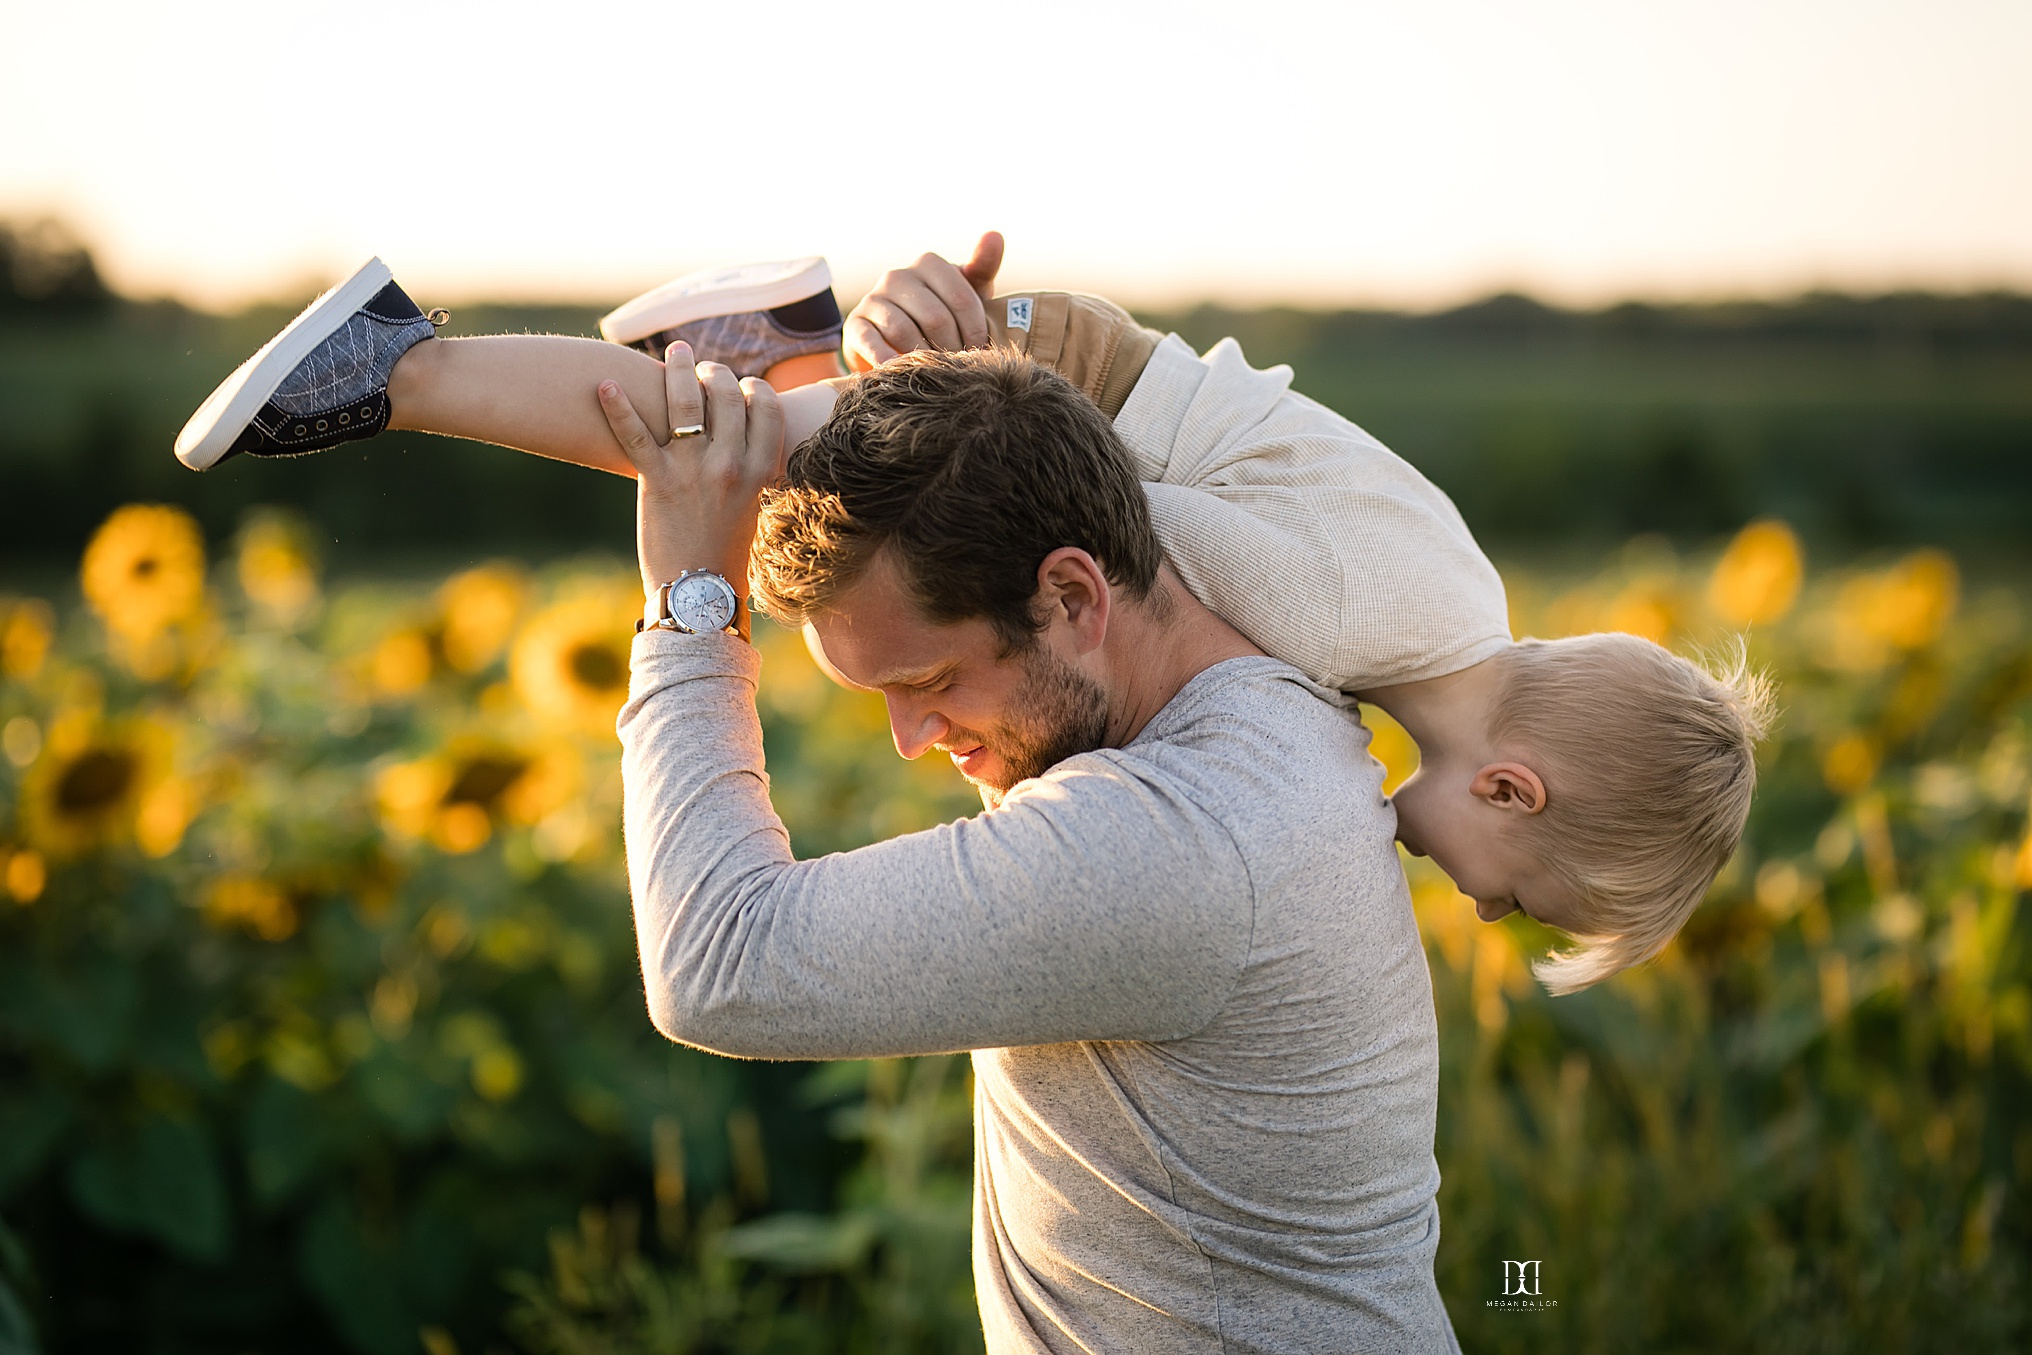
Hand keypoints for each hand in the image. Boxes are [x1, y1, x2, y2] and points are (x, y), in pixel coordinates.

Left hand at [596, 340, 784, 599]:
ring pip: (686, 402)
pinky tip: (603, 385)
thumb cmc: (725, 556)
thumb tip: (743, 441)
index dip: (755, 389)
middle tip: (704, 368)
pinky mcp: (657, 481)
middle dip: (716, 373)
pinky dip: (617, 407)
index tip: (743, 386)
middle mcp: (728, 464)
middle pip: (727, 395)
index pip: (766, 408)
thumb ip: (749, 471)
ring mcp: (692, 470)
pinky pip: (635, 436)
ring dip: (679, 370)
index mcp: (757, 471)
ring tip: (675, 353)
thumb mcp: (751, 507)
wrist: (699, 594)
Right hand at [844, 231, 1003, 370]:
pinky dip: (885, 359)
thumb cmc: (944, 316)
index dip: (975, 330)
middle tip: (960, 368)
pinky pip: (870, 342)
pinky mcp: (855, 325)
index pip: (960, 297)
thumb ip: (982, 267)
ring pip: (903, 330)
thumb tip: (995, 235)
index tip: (981, 350)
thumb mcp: (967, 293)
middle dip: (952, 347)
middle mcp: (897, 276)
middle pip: (935, 317)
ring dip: (924, 358)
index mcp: (928, 265)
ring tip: (936, 374)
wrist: (899, 343)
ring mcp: (873, 300)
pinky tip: (899, 373)